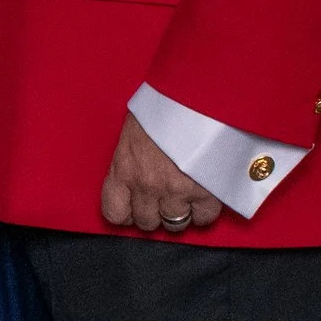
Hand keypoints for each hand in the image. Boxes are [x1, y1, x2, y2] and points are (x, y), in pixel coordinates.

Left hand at [99, 115, 223, 235]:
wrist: (198, 97)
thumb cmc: (165, 105)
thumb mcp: (135, 130)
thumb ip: (132, 157)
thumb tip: (135, 170)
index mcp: (124, 168)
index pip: (114, 212)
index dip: (126, 213)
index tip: (134, 207)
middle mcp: (146, 185)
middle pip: (145, 221)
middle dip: (154, 212)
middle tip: (163, 199)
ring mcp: (176, 191)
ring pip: (174, 224)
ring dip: (179, 214)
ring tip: (184, 199)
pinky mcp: (206, 192)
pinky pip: (203, 218)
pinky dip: (204, 212)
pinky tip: (204, 199)